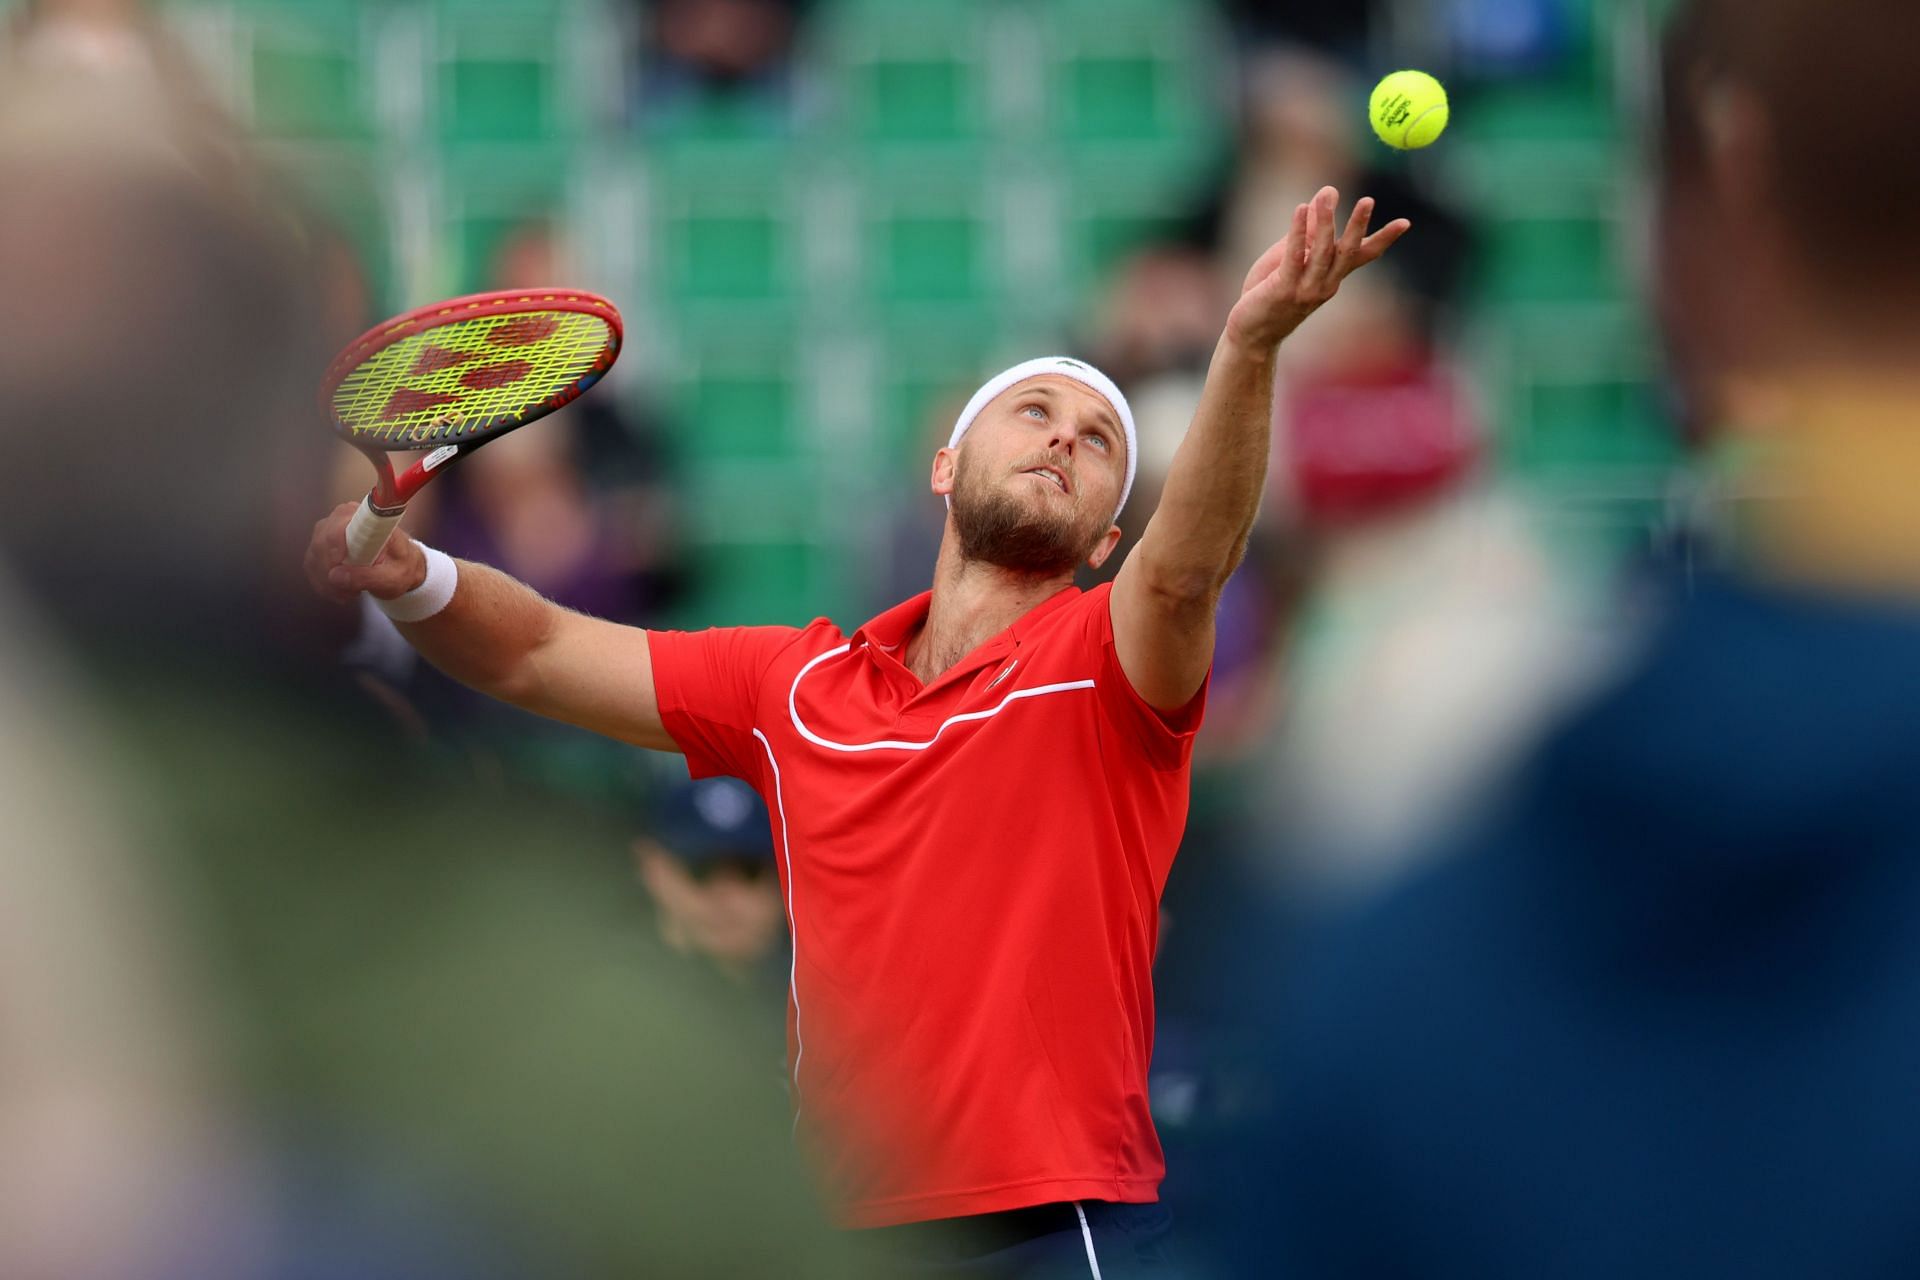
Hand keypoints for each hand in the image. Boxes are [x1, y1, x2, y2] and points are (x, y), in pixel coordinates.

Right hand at [303, 501, 427, 604]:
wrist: (398, 566)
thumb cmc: (400, 566)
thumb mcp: (394, 577)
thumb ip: (368, 576)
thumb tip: (335, 576)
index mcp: (366, 517)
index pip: (340, 523)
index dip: (335, 543)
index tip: (340, 562)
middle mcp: (342, 518)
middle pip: (321, 543)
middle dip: (334, 573)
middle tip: (354, 590)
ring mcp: (327, 531)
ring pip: (314, 558)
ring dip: (329, 583)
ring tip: (353, 592)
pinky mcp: (318, 546)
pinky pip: (311, 567)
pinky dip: (324, 584)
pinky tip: (342, 591)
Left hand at [1224, 186, 1410, 353]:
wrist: (1251, 334)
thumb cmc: (1269, 295)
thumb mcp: (1290, 259)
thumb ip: (1305, 234)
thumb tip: (1319, 199)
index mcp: (1332, 277)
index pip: (1363, 256)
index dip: (1384, 239)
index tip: (1406, 222)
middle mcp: (1325, 284)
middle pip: (1347, 252)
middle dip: (1358, 226)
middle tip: (1368, 201)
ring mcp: (1306, 289)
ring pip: (1321, 252)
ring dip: (1325, 221)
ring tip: (1328, 194)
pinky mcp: (1283, 290)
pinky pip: (1293, 256)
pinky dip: (1297, 232)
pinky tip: (1300, 209)